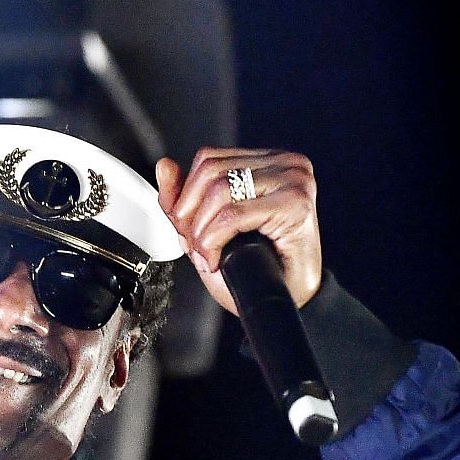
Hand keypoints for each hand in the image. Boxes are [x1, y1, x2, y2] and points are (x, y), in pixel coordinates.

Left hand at [155, 149, 322, 314]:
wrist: (290, 300)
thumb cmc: (257, 268)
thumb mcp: (208, 229)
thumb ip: (183, 198)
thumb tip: (165, 166)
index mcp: (267, 162)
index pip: (208, 159)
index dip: (186, 196)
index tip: (189, 230)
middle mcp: (284, 164)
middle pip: (211, 171)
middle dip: (191, 215)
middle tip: (196, 246)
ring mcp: (293, 180)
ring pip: (219, 190)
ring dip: (202, 231)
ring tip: (208, 254)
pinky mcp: (295, 203)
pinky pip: (233, 214)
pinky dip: (214, 240)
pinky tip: (217, 258)